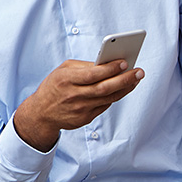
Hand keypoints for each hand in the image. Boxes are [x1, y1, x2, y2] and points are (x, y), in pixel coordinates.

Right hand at [14, 59, 143, 151]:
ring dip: (126, 88)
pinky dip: (116, 96)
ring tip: (136, 79)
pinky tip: (125, 88)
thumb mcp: (63, 71)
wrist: (41, 113)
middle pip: (104, 88)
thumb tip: (108, 63)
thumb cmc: (55, 86)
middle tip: (140, 72)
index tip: (125, 62)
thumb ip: (84, 66)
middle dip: (125, 79)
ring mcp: (80, 109)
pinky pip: (105, 106)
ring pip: (109, 98)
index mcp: (66, 80)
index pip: (92, 74)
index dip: (110, 69)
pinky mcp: (85, 119)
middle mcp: (73, 95)